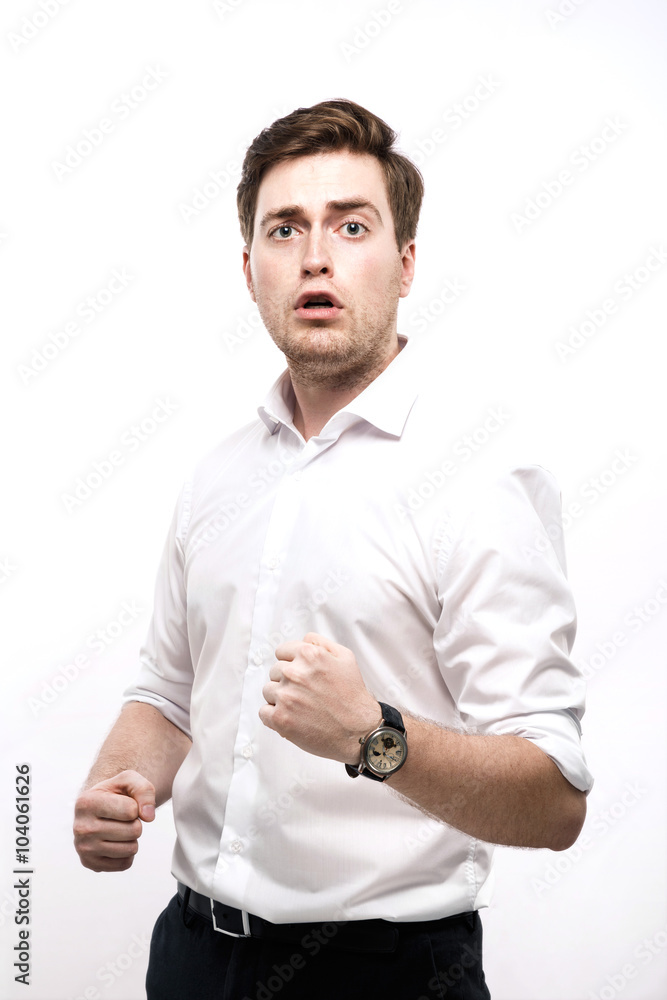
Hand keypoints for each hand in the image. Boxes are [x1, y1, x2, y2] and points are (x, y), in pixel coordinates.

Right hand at [73, 769, 154, 871]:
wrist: (98, 808)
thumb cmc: (115, 793)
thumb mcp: (129, 780)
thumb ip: (144, 790)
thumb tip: (148, 817)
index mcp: (86, 802)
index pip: (131, 811)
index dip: (135, 806)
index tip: (123, 803)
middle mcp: (81, 827)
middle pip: (134, 831)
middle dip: (135, 823)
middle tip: (122, 818)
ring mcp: (84, 849)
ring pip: (131, 849)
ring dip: (132, 838)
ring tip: (119, 828)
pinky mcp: (91, 864)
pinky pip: (125, 863)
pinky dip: (126, 853)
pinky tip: (115, 841)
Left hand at [259, 632, 381, 761]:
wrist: (358, 730)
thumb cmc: (352, 696)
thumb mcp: (345, 657)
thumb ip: (321, 643)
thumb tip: (303, 640)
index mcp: (308, 655)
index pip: (281, 652)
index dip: (291, 663)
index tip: (299, 674)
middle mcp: (294, 673)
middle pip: (274, 671)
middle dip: (286, 680)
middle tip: (304, 692)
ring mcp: (286, 696)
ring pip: (268, 691)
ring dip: (280, 698)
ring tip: (300, 706)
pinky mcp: (280, 718)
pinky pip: (263, 712)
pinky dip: (274, 716)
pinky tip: (291, 717)